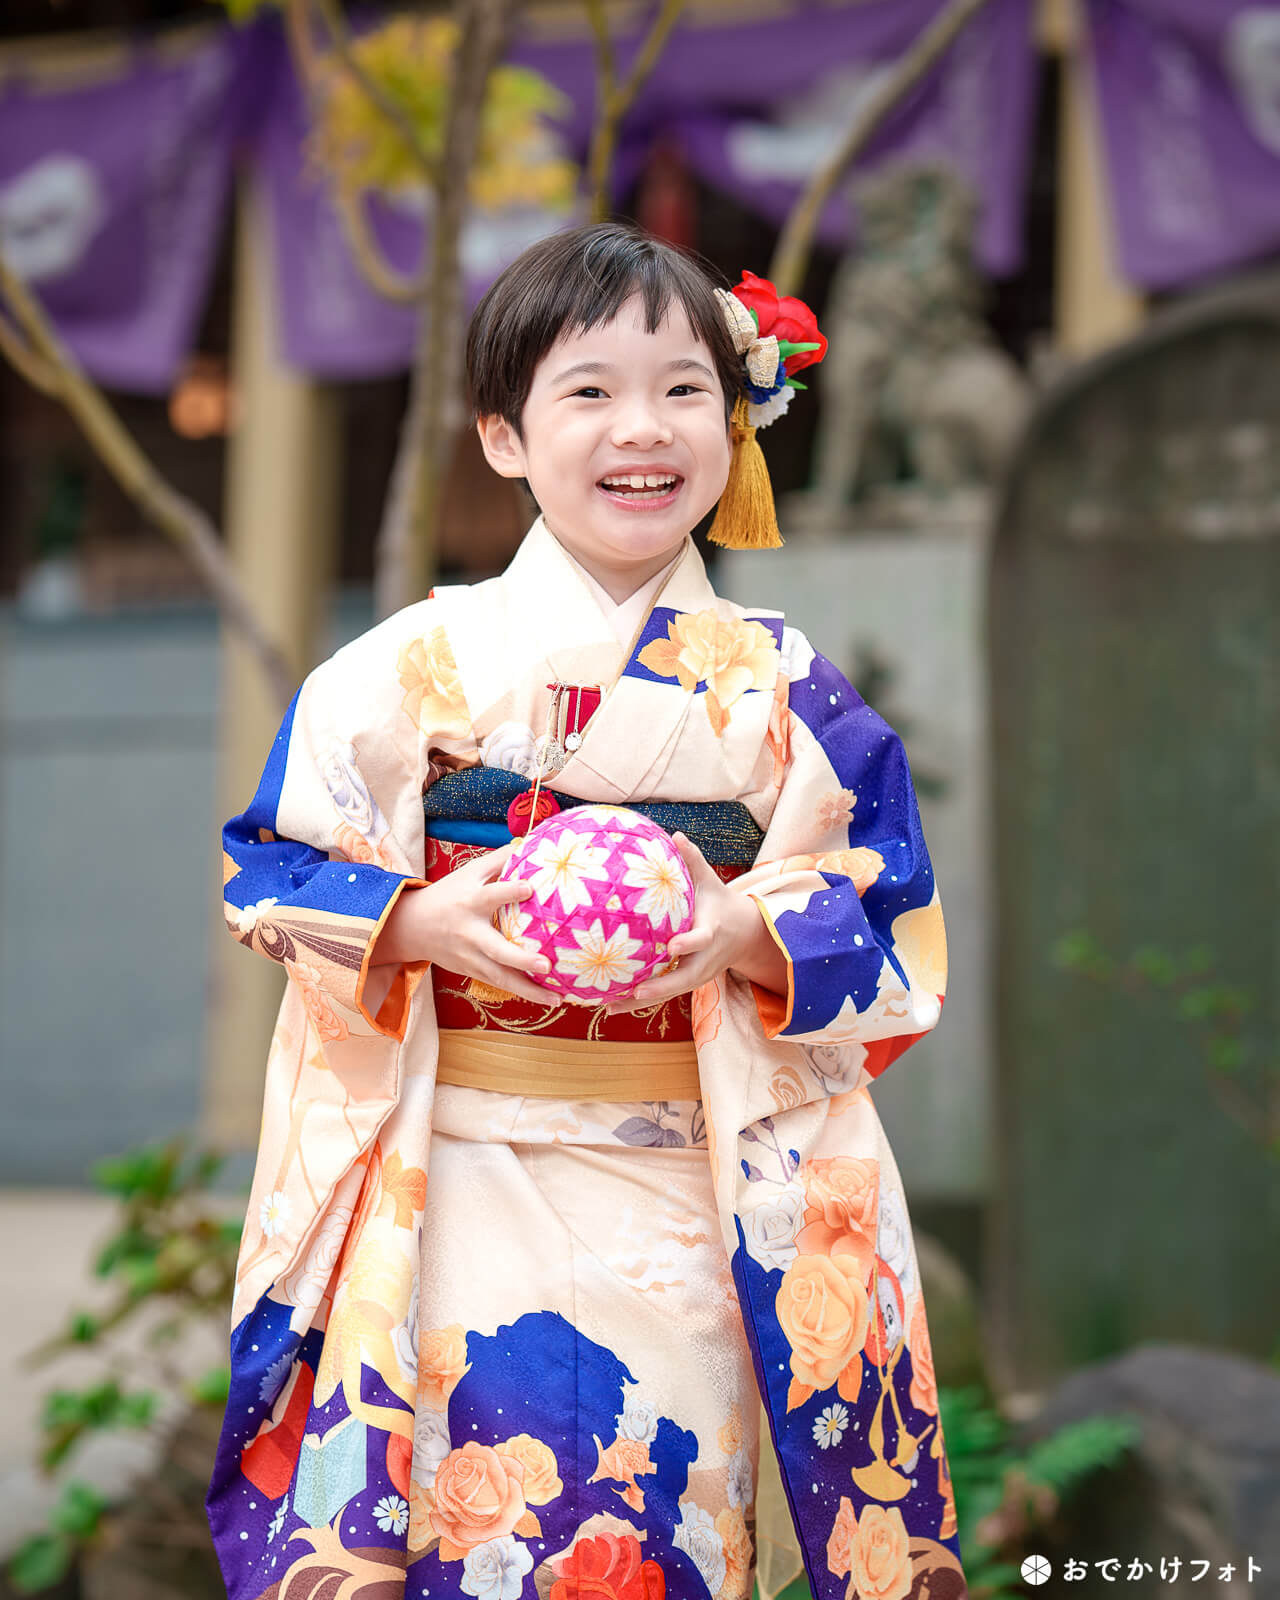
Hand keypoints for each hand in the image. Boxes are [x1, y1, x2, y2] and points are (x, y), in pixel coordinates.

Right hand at [371, 838, 553, 1005]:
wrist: (413, 926)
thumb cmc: (450, 893)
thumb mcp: (470, 872)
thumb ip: (500, 859)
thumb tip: (531, 841)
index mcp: (471, 901)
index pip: (491, 895)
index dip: (510, 891)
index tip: (530, 889)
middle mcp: (471, 932)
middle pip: (496, 950)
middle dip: (521, 960)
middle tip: (546, 965)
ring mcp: (470, 956)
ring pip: (500, 977)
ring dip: (529, 990)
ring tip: (556, 998)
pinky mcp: (471, 971)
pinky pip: (499, 984)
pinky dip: (522, 992)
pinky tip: (547, 998)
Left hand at [603, 832, 760, 1014]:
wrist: (744, 935)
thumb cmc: (719, 902)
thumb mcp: (711, 881)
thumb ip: (694, 860)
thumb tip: (676, 834)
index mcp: (711, 933)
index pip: (701, 940)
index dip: (688, 944)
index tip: (672, 946)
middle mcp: (704, 960)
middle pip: (683, 979)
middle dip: (660, 988)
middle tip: (635, 992)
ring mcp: (696, 975)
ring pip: (669, 992)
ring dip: (641, 1001)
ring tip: (611, 1006)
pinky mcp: (686, 983)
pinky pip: (662, 993)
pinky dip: (639, 1001)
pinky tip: (611, 1004)